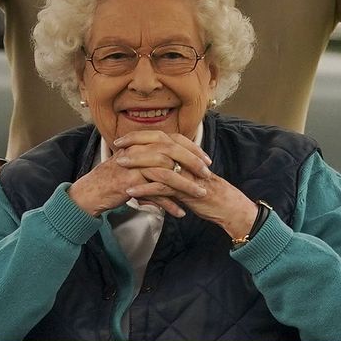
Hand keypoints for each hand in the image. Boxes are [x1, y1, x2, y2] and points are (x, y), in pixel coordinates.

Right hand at [69, 131, 211, 216]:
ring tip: (200, 194)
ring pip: (167, 172)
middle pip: (173, 151)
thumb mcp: (135, 163)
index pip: (172, 139)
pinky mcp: (131, 182)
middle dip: (193, 162)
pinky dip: (169, 203)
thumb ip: (154, 160)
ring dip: (186, 184)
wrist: (92, 191)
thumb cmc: (114, 179)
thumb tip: (175, 163)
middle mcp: (139, 149)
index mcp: (142, 142)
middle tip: (207, 173)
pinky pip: (156, 192)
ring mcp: (134, 165)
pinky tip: (180, 212)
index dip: (191, 148)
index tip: (205, 159)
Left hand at [114, 131, 256, 237]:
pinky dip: (145, 189)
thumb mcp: (184, 174)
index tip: (121, 139)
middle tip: (117, 148)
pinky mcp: (185, 189)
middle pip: (156, 144)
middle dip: (134, 145)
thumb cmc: (203, 190)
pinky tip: (131, 192)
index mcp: (184, 152)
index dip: (139, 136)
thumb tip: (149, 166)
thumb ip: (169, 168)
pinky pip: (162, 187)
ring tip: (120, 165)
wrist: (223, 204)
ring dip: (137, 163)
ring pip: (158, 163)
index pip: (158, 137)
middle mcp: (185, 158)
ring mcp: (185, 172)